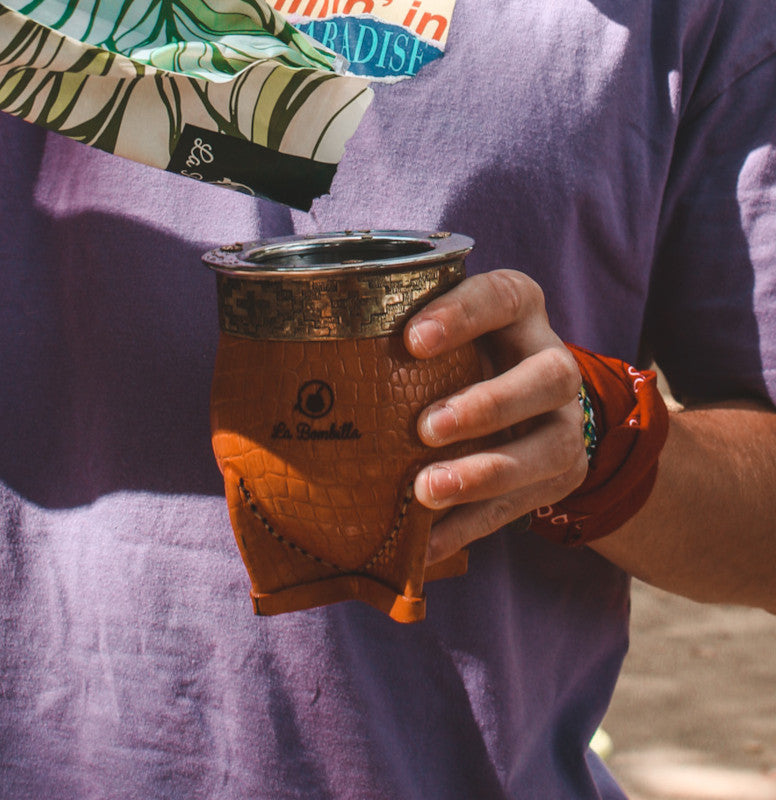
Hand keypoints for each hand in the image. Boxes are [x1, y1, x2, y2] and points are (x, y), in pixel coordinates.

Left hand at [403, 270, 588, 564]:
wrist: (523, 402)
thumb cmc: (456, 357)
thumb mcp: (439, 332)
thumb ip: (394, 333)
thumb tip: (290, 362)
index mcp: (520, 311)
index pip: (503, 297)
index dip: (464, 317)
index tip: (413, 340)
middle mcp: (554, 362)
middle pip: (550, 376)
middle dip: (489, 405)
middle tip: (426, 428)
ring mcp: (565, 422)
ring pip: (552, 447)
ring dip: (487, 473)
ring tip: (427, 491)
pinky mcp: (561, 473)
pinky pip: (522, 505)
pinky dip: (469, 526)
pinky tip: (425, 544)